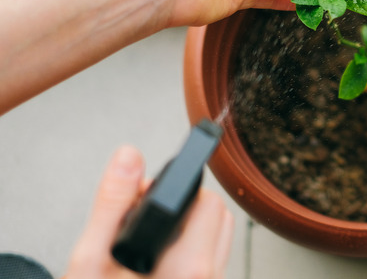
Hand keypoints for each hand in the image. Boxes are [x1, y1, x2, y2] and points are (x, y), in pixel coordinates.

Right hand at [64, 146, 233, 278]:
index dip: (174, 192)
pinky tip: (151, 268)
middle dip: (181, 210)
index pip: (209, 202)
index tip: (145, 199)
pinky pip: (207, 263)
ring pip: (213, 241)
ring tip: (142, 252)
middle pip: (217, 218)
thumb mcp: (90, 262)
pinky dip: (185, 255)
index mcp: (190, 269)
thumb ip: (112, 205)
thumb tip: (130, 156)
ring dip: (185, 233)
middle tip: (137, 227)